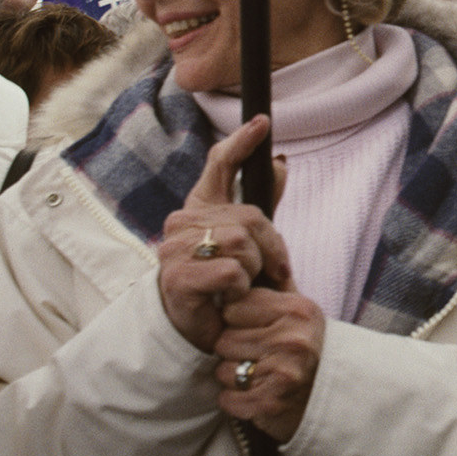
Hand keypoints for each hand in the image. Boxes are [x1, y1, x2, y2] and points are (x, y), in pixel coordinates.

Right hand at [157, 117, 292, 352]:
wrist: (195, 331)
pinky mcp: (178, 277)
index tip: (262, 124)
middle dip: (270, 248)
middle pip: (250, 216)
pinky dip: (241, 288)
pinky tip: (230, 299)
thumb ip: (261, 204)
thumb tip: (281, 162)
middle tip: (269, 272)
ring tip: (241, 287)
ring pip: (241, 243)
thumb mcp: (247, 244)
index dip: (241, 142)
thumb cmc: (222, 285)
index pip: (219, 165)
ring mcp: (175, 249)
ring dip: (253, 270)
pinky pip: (231, 271)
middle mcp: (182, 223)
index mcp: (200, 209)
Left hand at [214, 287, 324, 441]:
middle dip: (232, 351)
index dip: (236, 321)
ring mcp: (284, 373)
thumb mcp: (297, 311)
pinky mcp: (272, 403)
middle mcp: (293, 339)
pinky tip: (254, 395)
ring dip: (233, 378)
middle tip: (255, 356)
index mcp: (296, 310)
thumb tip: (260, 242)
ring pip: (223, 371)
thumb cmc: (305, 348)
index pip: (234, 307)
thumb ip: (275, 282)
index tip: (251, 329)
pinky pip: (228, 399)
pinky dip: (235, 402)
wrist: (332, 396)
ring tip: (257, 375)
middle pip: (224, 340)